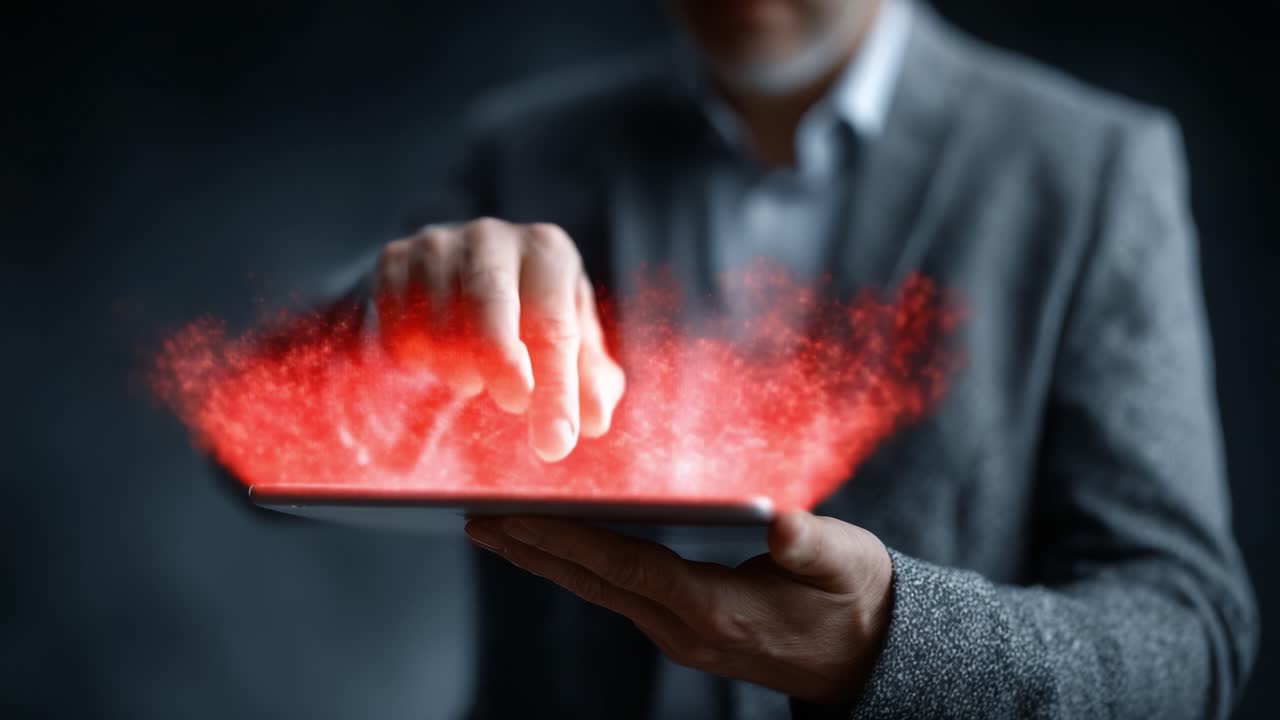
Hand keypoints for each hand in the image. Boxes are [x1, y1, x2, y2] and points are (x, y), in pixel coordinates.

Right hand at [374, 219, 624, 460]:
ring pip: (437, 321)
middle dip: (500, 364)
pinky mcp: (394, 258)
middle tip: (512, 404)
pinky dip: (417, 360)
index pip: (553, 326)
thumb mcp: (572, 341)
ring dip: (457, 369)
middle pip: (488, 305)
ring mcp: (437, 243)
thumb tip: (595, 419)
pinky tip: (437, 358)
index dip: (556, 389)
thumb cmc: (533, 315)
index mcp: (547, 252)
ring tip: (473, 378)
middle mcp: (492, 237)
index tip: (555, 442)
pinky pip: (398, 327)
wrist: (469, 273)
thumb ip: (590, 381)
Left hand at [464, 510, 893, 703]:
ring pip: (599, 592)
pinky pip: (618, 595)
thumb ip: (808, 543)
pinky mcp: (685, 629)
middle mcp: (683, 628)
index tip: (511, 516)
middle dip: (531, 550)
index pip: (621, 566)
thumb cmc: (855, 601)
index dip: (564, 538)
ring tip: (501, 531)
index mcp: (712, 608)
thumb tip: (779, 520)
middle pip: (592, 583)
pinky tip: (562, 549)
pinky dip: (581, 568)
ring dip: (548, 560)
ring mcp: (680, 634)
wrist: (868, 656)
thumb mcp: (842, 564)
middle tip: (474, 521)